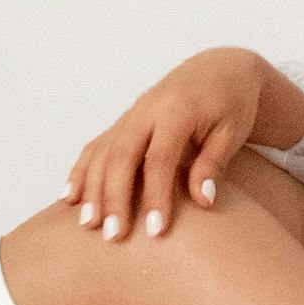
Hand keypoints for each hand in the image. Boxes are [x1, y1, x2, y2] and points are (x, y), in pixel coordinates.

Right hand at [65, 47, 274, 240]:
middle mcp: (147, 109)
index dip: (156, 196)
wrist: (220, 69)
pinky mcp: (124, 120)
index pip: (160, 159)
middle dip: (115, 197)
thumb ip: (214, 164)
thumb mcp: (233, 131)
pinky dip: (81, 171)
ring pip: (103, 152)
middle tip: (115, 235)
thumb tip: (202, 201)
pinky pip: (96, 145)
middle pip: (122, 156)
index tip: (156, 231)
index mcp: (177, 110)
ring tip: (88, 224)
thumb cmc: (232, 103)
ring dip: (92, 189)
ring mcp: (131, 113)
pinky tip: (70, 198)